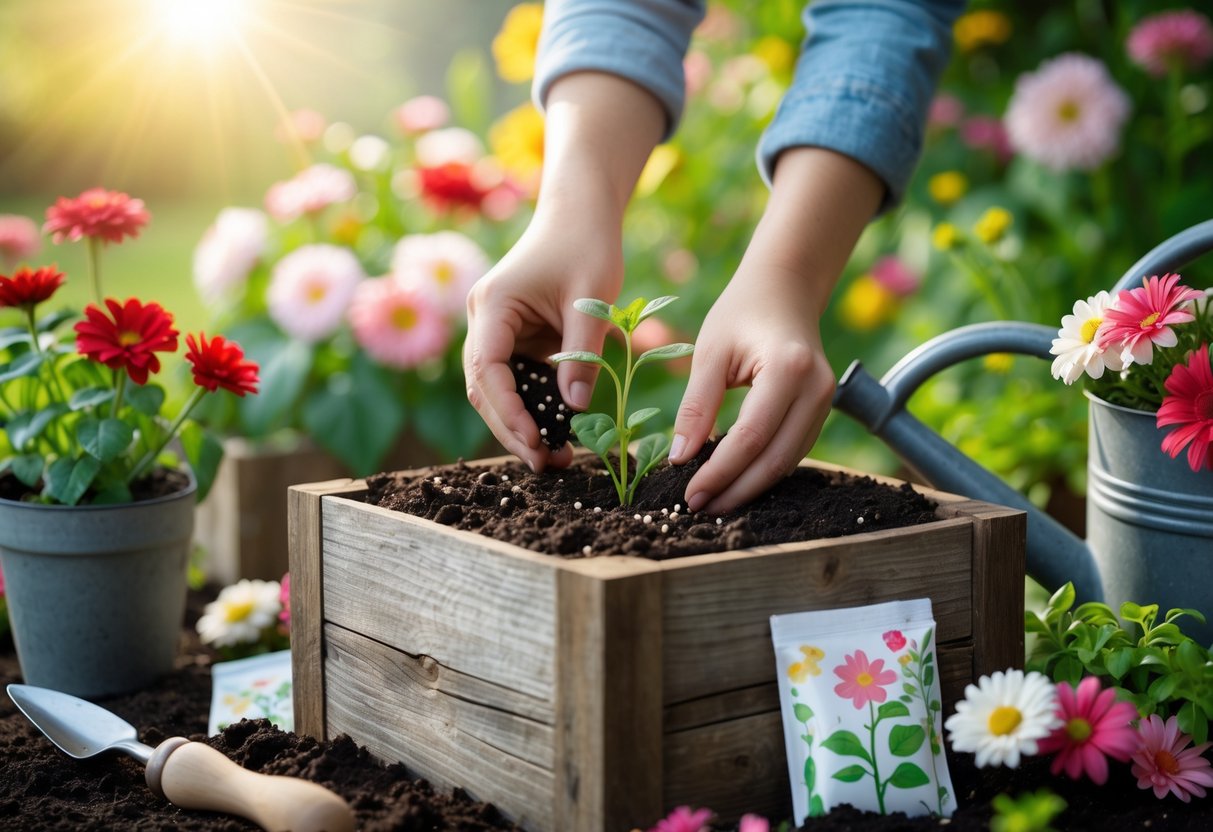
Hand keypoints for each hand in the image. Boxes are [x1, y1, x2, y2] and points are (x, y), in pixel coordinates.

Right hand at [463, 213, 622, 472]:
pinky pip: (516, 381)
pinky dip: (534, 408)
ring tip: (558, 459)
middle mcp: (484, 321)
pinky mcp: (513, 339)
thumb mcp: (591, 300)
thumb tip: (575, 409)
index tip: (536, 441)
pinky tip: (559, 432)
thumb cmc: (586, 246)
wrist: (581, 214)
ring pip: (496, 391)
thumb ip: (581, 354)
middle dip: (513, 429)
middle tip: (548, 464)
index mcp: (492, 305)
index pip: (487, 369)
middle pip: (484, 388)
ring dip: (522, 425)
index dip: (508, 411)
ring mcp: (496, 330)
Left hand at [669, 265, 835, 513]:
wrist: (784, 290)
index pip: (751, 437)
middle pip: (775, 458)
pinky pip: (794, 451)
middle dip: (736, 489)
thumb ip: (696, 406)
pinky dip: (766, 469)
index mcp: (788, 370)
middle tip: (700, 508)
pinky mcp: (823, 410)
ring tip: (714, 501)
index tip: (690, 493)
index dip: (720, 472)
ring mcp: (826, 401)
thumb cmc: (742, 313)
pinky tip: (737, 480)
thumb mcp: (710, 353)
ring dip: (751, 486)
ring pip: (788, 461)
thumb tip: (680, 458)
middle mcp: (816, 389)